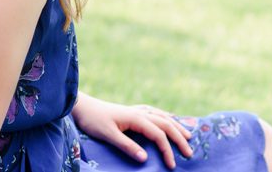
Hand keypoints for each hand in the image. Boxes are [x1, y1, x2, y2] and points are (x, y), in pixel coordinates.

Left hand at [70, 92, 193, 169]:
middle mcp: (139, 112)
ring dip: (176, 125)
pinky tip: (169, 117)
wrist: (82, 106)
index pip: (158, 134)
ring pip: (162, 116)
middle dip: (178, 138)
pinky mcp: (132, 111)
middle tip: (189, 152)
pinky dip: (165, 116)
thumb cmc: (93, 120)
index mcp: (136, 118)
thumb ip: (127, 146)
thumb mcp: (108, 135)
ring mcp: (136, 110)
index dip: (167, 150)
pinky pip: (154, 112)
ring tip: (188, 135)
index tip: (172, 165)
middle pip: (165, 123)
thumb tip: (145, 158)